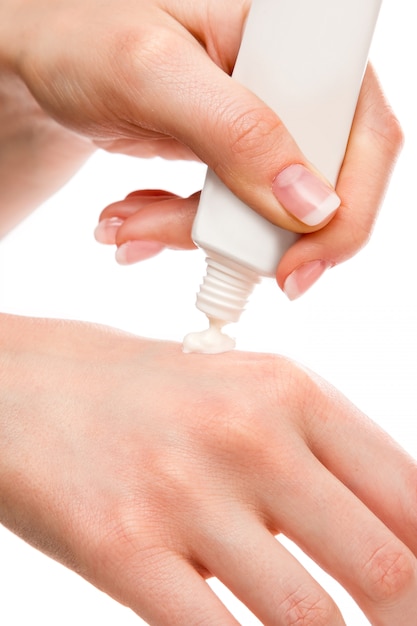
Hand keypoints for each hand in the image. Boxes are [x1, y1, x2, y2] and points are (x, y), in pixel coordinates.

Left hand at [1, 1, 401, 251]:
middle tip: (188, 245)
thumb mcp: (153, 74)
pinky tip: (137, 216)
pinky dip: (186, 229)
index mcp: (295, 36)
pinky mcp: (236, 153)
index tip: (290, 269)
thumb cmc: (83, 33)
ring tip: (131, 223)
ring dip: (201, 236)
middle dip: (253, 236)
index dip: (344, 211)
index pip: (364, 134)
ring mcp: (265, 122)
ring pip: (273, 213)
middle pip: (324, 186)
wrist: (44, 53)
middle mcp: (293, 80)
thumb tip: (311, 205)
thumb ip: (236, 130)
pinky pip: (235, 214)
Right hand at [1, 314, 415, 624]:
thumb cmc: (148, 394)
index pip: (411, 493)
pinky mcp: (123, 546)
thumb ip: (318, 458)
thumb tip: (389, 535)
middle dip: (403, 617)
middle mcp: (248, 434)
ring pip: (310, 619)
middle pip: (382, 564)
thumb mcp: (245, 395)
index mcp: (291, 391)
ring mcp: (185, 490)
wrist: (31, 385)